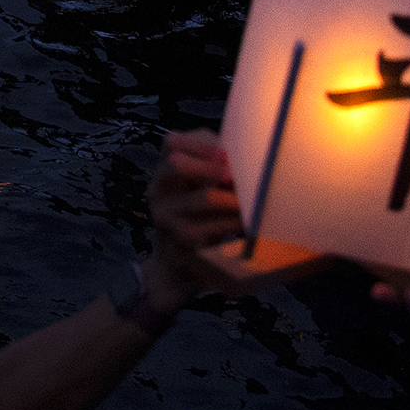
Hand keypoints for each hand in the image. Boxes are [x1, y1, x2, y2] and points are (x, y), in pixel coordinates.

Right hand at [145, 131, 245, 303]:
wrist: (176, 266)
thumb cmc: (194, 219)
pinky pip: (215, 226)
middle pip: (177, 163)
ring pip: (204, 196)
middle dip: (213, 166)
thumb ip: (210, 167)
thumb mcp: (195, 189)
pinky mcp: (182, 241)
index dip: (202, 144)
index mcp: (162, 174)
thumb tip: (241, 150)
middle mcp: (157, 192)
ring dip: (234, 197)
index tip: (227, 153)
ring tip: (252, 200)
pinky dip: (235, 222)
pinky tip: (247, 223)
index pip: (172, 143)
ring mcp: (165, 218)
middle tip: (236, 176)